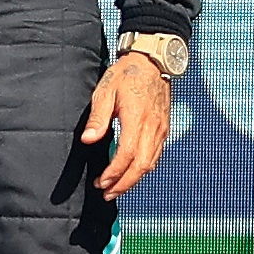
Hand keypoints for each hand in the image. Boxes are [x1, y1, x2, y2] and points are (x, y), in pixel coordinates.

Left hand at [85, 52, 176, 197]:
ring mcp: (161, 128)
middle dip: (124, 184)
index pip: (127, 155)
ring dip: (134, 179)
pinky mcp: (164, 128)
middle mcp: (152, 127)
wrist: (153, 60)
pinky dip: (144, 168)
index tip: (100, 183)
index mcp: (136, 118)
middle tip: (107, 194)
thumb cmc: (127, 73)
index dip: (113, 173)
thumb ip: (98, 117)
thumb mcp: (106, 90)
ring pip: (151, 163)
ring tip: (117, 188)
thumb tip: (88, 140)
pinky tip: (132, 172)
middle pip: (142, 166)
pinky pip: (156, 154)